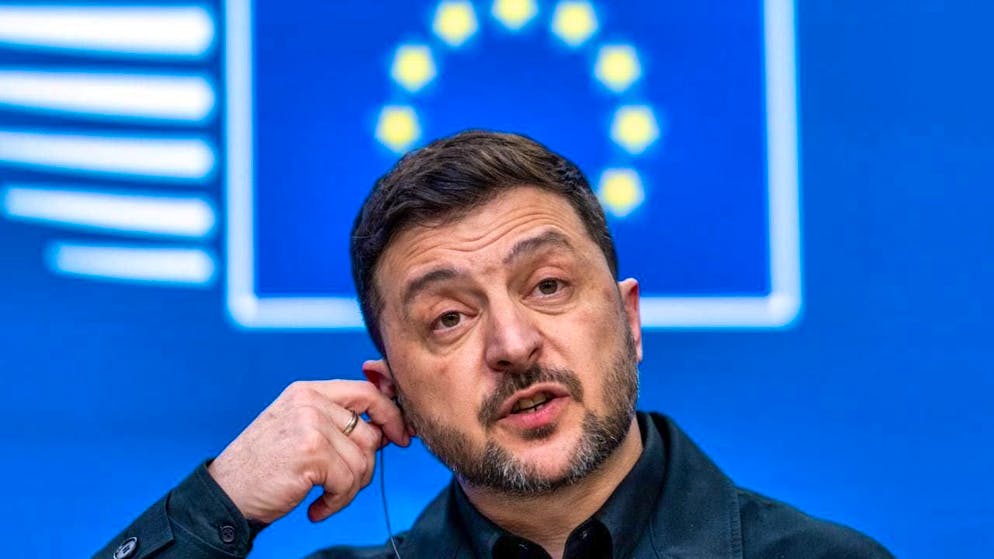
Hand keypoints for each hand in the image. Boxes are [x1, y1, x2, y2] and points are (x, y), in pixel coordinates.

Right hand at [207, 380, 409, 523]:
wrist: (225, 495)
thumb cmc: (265, 468)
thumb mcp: (300, 430)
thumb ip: (337, 422)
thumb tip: (390, 429)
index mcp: (308, 391)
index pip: (367, 392)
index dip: (391, 415)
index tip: (401, 437)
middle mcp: (310, 401)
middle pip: (370, 432)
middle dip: (364, 465)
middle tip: (339, 484)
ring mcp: (310, 424)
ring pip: (363, 461)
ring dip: (348, 489)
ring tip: (324, 497)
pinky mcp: (311, 451)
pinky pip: (349, 481)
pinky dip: (337, 502)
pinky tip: (316, 509)